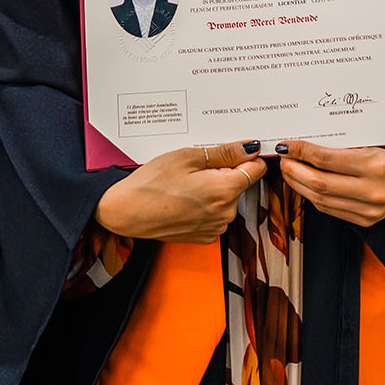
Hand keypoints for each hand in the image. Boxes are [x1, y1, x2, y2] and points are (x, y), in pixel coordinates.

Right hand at [94, 140, 264, 243]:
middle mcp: (225, 213)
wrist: (127, 212)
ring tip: (187, 182)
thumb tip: (251, 148)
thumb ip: (225, 153)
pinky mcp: (205, 236)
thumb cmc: (152, 183)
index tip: (233, 150)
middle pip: (241, 183)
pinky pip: (216, 213)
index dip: (246, 156)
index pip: (257, 169)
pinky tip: (186, 197)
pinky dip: (207, 204)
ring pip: (228, 198)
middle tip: (198, 166)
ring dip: (215, 188)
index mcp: (224, 191)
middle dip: (226, 171)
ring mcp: (216, 227)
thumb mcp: (188, 157)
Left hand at [276, 140, 384, 226]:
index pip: (326, 159)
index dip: (301, 152)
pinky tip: (305, 186)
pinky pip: (329, 210)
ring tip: (289, 172)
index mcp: (375, 164)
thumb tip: (304, 145)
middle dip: (294, 171)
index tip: (287, 146)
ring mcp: (369, 210)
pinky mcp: (364, 222)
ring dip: (299, 185)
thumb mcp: (370, 144)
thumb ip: (339, 147)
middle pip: (320, 183)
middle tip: (283, 160)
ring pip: (321, 199)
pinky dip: (312, 197)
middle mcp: (372, 190)